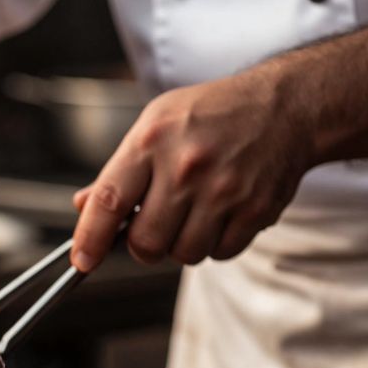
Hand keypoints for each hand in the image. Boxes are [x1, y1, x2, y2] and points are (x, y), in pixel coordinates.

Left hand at [69, 67, 313, 271]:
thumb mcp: (155, 124)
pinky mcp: (256, 209)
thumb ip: (118, 171)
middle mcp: (186, 166)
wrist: (285, 106)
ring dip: (183, 244)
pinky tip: (221, 214)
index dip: (90, 238)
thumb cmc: (212, 115)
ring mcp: (224, 190)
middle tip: (155, 226)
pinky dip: (216, 244)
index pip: (108, 201)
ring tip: (194, 212)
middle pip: (146, 242)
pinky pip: (221, 253)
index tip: (82, 261)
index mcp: (152, 141)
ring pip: (184, 254)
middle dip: (144, 245)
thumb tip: (82, 206)